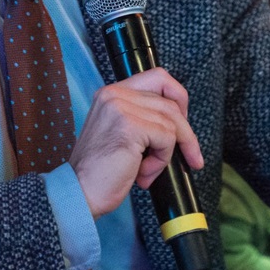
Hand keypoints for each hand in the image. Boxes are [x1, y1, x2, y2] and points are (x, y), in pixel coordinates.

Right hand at [68, 67, 204, 217]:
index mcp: (111, 93)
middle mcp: (114, 94)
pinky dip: (161, 160)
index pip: (158, 77)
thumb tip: (178, 120)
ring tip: (149, 171)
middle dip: (185, 132)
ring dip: (167, 153)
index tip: (183, 122)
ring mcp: (121, 108)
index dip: (177, 98)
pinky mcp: (129, 126)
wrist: (79, 193)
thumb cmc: (100, 171)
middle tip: (190, 155)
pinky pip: (166, 138)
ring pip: (171, 122)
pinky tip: (143, 173)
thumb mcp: (120, 133)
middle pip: (170, 101)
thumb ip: (141, 117)